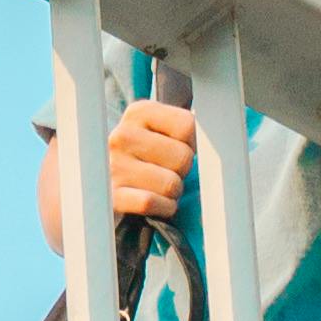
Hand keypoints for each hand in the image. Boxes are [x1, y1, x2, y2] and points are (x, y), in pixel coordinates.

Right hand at [104, 98, 195, 221]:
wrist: (104, 181)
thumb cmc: (143, 155)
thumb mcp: (157, 129)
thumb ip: (182, 126)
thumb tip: (215, 138)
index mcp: (138, 112)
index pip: (187, 125)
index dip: (191, 142)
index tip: (178, 148)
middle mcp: (122, 136)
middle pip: (183, 157)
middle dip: (182, 170)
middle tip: (167, 171)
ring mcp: (114, 166)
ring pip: (171, 184)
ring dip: (173, 192)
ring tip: (159, 186)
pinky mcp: (112, 196)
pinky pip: (151, 203)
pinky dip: (162, 208)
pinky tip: (156, 203)